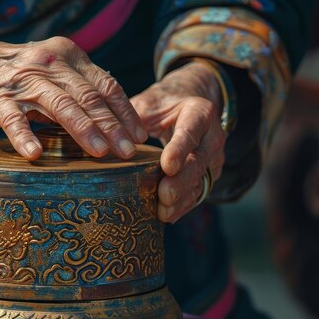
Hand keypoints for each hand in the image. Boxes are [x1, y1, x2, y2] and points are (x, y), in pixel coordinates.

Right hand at [0, 26, 146, 159]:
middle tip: (128, 152)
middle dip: (112, 126)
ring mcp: (23, 80)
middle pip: (88, 97)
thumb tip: (118, 119)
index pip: (106, 84)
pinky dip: (24, 136)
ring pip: (59, 105)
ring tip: (99, 153)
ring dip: (82, 130)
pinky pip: (13, 118)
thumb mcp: (55, 70)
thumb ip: (81, 86)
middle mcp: (50, 63)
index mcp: (69, 56)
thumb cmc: (21, 74)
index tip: (140, 136)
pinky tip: (34, 155)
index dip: (125, 112)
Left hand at [130, 61, 225, 222]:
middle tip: (164, 195)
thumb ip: (132, 117)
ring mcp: (213, 157)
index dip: (180, 150)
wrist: (187, 107)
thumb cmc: (162, 105)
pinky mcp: (209, 174)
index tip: (167, 167)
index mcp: (199, 113)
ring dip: (183, 199)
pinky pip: (199, 192)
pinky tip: (169, 215)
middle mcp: (212, 136)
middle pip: (199, 161)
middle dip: (181, 181)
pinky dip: (184, 205)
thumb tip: (104, 135)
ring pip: (201, 181)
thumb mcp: (147, 103)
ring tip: (164, 212)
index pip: (190, 132)